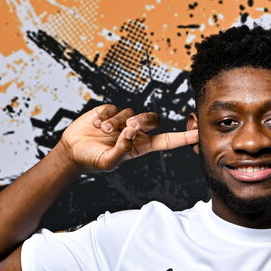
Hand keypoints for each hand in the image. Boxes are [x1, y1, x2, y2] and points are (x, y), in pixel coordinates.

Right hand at [57, 103, 198, 171]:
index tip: (198, 133)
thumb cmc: (92, 160)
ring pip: (131, 112)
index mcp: (140, 147)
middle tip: (128, 127)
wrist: (72, 151)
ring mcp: (122, 121)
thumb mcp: (108, 162)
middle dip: (143, 120)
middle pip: (153, 119)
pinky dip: (105, 116)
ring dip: (117, 122)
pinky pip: (113, 108)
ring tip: (103, 131)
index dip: (182, 137)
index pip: (167, 141)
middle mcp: (134, 132)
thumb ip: (121, 151)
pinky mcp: (108, 112)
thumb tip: (130, 134)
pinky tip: (96, 125)